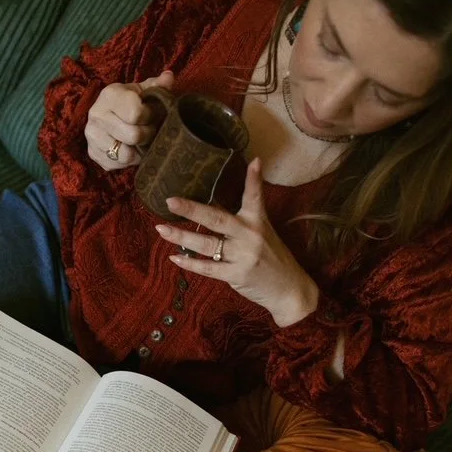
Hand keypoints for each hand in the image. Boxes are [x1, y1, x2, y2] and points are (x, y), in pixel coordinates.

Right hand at [85, 70, 174, 171]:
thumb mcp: (142, 90)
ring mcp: (92, 135)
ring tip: (139, 141)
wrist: (107, 112)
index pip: (136, 114)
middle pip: (133, 136)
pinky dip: (127, 161)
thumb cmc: (129, 101)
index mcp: (110, 95)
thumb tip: (169, 77)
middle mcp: (97, 114)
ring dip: (138, 151)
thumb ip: (157, 85)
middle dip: (147, 135)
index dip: (149, 116)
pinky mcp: (93, 153)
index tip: (151, 114)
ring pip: (125, 155)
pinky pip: (117, 165)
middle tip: (148, 130)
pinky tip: (129, 148)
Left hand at [157, 158, 319, 326]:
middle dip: (192, 209)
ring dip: (182, 237)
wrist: (289, 289)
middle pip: (217, 219)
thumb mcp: (264, 233)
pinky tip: (175, 257)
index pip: (255, 196)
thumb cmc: (273, 259)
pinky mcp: (237, 274)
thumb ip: (245, 219)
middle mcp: (250, 235)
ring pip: (207, 244)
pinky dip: (190, 263)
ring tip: (162, 229)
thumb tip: (216, 205)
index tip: (253, 161)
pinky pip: (208, 268)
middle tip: (170, 201)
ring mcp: (243, 255)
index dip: (254, 178)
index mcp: (258, 221)